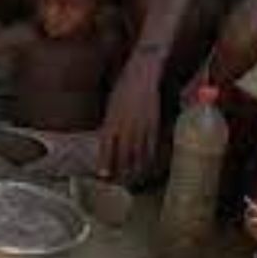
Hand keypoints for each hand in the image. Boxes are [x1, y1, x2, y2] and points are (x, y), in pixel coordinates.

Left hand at [99, 63, 160, 182]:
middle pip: (121, 154)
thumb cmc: (124, 88)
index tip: (103, 176)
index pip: (106, 147)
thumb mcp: (111, 106)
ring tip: (132, 180)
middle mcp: (125, 125)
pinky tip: (147, 166)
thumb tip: (108, 141)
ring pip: (137, 153)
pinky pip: (151, 145)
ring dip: (134, 169)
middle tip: (118, 183)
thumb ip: (110, 124)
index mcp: (111, 120)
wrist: (142, 73)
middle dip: (119, 171)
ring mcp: (140, 126)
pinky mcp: (153, 124)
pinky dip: (149, 158)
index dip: (104, 162)